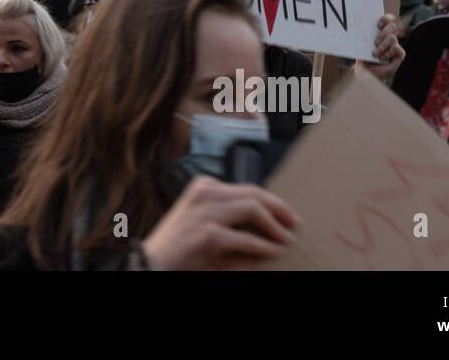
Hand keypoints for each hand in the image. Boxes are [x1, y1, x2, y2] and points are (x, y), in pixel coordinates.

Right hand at [142, 176, 297, 270]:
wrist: (153, 262)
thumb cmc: (179, 245)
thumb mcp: (203, 220)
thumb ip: (229, 215)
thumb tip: (268, 221)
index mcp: (203, 186)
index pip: (247, 187)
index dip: (271, 201)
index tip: (285, 213)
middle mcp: (204, 193)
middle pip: (253, 193)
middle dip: (279, 208)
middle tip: (295, 222)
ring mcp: (205, 212)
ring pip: (253, 208)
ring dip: (275, 225)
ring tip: (286, 238)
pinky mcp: (207, 235)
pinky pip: (245, 239)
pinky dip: (263, 246)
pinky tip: (273, 252)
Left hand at [357, 13, 405, 81]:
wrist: (367, 73)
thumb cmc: (363, 57)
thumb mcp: (361, 45)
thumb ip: (363, 36)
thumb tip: (357, 27)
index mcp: (381, 32)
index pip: (388, 19)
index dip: (386, 19)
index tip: (377, 25)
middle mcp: (389, 37)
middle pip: (392, 26)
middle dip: (383, 34)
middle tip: (375, 42)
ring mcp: (395, 45)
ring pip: (393, 38)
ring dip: (383, 46)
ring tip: (375, 54)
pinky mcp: (399, 55)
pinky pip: (397, 48)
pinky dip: (388, 53)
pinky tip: (383, 58)